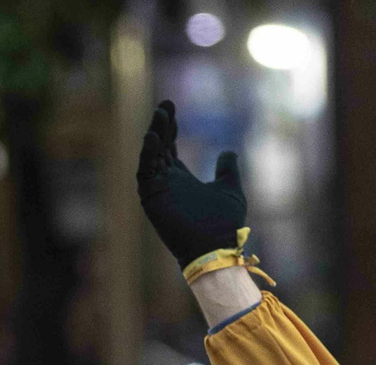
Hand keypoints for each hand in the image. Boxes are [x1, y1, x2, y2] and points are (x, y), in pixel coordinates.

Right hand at [137, 100, 245, 267]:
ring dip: (153, 136)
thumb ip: (227, 169)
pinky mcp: (152, 198)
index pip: (169, 148)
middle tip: (164, 106)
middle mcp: (166, 183)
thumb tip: (228, 151)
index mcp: (181, 179)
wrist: (216, 246)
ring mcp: (157, 191)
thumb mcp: (230, 188)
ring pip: (150, 157)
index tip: (171, 107)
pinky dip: (147, 154)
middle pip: (158, 148)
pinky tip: (152, 137)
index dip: (170, 128)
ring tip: (159, 117)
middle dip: (160, 127)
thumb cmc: (224, 223)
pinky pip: (145, 172)